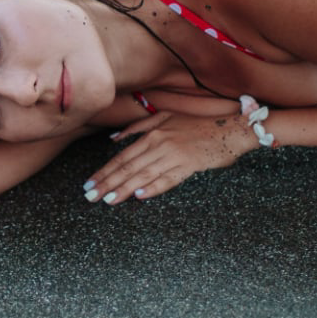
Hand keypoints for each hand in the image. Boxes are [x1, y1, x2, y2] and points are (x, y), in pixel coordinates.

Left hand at [83, 110, 254, 204]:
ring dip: (124, 188)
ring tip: (108, 199)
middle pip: (128, 166)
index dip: (104, 171)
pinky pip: (168, 179)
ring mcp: (174, 155)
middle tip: (90, 196)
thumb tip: (112, 139)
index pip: (122, 156)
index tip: (89, 183)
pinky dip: (154, 187)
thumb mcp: (164, 118)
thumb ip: (137, 128)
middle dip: (107, 182)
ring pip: (144, 174)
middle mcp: (159, 143)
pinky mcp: (189, 165)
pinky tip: (140, 195)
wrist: (227, 130)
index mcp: (152, 134)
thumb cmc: (194, 125)